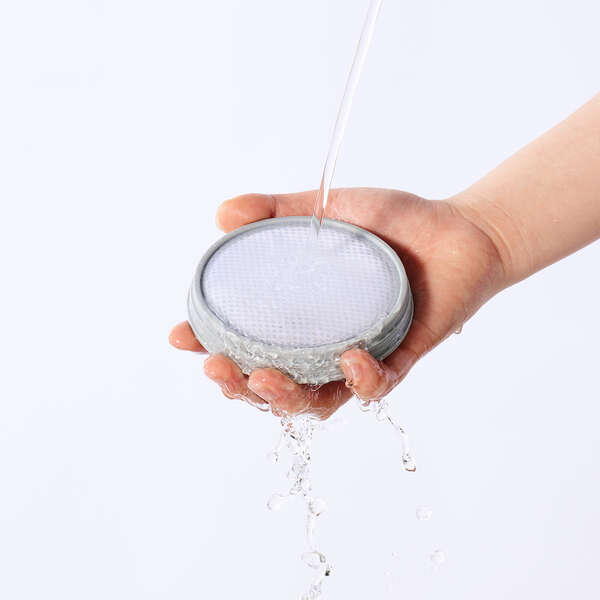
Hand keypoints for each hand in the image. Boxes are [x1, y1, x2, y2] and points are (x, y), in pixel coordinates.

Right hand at [169, 188, 504, 418]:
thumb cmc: (393, 223)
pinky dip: (358, 380)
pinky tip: (349, 360)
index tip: (181, 334)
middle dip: (238, 386)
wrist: (458, 229)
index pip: (246, 339)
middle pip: (271, 384)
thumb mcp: (327, 209)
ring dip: (284, 398)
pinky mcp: (398, 360)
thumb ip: (276, 211)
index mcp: (300, 315)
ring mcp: (357, 356)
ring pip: (315, 400)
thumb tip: (222, 213)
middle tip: (217, 366)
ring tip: (264, 379)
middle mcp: (323, 344)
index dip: (209, 344)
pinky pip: (375, 387)